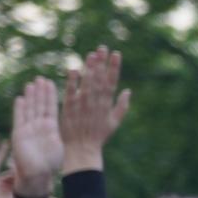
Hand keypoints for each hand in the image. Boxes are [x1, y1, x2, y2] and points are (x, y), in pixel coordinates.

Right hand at [9, 77, 63, 197]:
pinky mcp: (19, 134)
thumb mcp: (59, 145)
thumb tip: (76, 126)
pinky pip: (19, 119)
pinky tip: (20, 99)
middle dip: (40, 92)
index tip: (51, 83)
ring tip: (31, 84)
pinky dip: (20, 109)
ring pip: (29, 109)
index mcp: (50, 128)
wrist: (37, 175)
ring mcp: (28, 129)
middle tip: (40, 78)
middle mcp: (39, 127)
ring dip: (30, 97)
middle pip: (39, 106)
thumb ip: (62, 134)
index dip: (50, 96)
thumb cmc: (50, 164)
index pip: (50, 108)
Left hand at [59, 46, 130, 171]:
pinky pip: (71, 92)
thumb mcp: (114, 122)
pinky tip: (73, 69)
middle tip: (102, 48)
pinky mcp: (69, 108)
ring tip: (92, 54)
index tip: (116, 53)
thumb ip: (122, 106)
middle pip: (100, 79)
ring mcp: (82, 105)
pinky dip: (72, 81)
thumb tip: (128, 91)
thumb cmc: (99, 136)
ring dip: (89, 68)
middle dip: (102, 63)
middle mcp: (96, 102)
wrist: (82, 150)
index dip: (114, 67)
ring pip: (87, 83)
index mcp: (107, 104)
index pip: (112, 81)